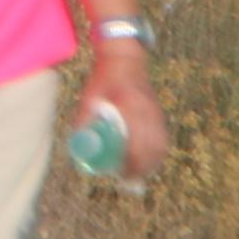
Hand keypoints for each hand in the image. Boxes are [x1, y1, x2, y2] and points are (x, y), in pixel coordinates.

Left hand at [81, 48, 171, 184]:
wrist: (124, 58)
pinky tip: (149, 159)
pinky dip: (157, 151)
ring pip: (160, 145)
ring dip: (151, 162)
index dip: (132, 164)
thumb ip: (84, 119)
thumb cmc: (103, 78)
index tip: (122, 175)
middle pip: (152, 149)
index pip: (138, 144)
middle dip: (142, 168)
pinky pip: (162, 137)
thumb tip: (76, 145)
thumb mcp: (88, 97)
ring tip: (138, 172)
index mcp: (131, 108)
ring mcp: (155, 112)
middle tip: (128, 179)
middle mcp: (147, 112)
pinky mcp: (158, 112)